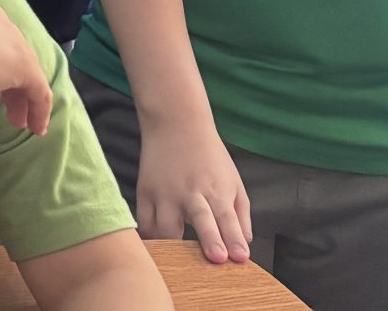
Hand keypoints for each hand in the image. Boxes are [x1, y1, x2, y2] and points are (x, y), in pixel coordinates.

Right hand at [0, 0, 55, 137]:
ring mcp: (9, 38)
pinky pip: (38, 90)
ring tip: (16, 121)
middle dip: (9, 77)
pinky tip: (33, 128)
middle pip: (10, 47)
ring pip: (26, 68)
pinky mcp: (21, 65)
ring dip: (22, 95)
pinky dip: (38, 109)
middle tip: (5, 105)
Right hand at [132, 113, 253, 263]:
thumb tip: (243, 246)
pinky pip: (144, 221)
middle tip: (216, 258)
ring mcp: (165, 193)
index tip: (240, 258)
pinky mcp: (145, 191)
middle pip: (201, 219)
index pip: (227, 218)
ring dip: (174, 247)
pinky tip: (156, 249)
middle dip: (209, 239)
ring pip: (166, 226)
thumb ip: (241, 215)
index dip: (233, 238)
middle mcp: (191, 192)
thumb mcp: (234, 181)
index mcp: (216, 190)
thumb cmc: (209, 156)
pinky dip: (149, 237)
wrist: (176, 123)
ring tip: (180, 264)